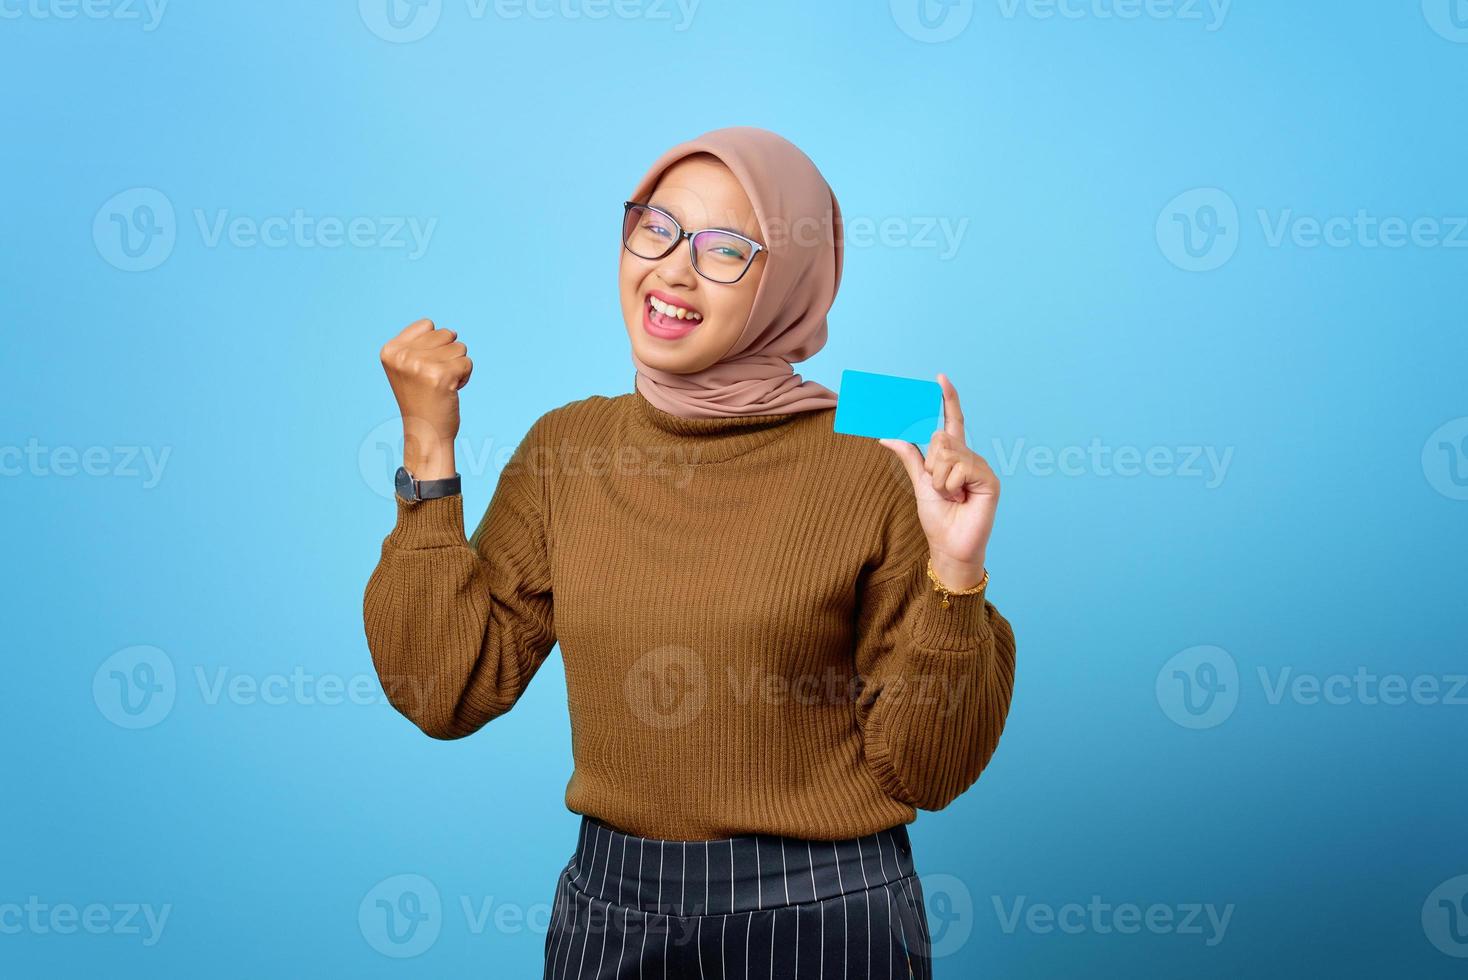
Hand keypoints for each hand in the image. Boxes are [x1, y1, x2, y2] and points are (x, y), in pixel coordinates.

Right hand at [379, 318, 472, 478]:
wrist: (426, 434)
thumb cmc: (421, 399)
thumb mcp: (408, 367)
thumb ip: (420, 343)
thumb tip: (451, 331)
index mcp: (390, 350)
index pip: (428, 324)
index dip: (434, 345)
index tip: (424, 368)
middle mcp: (402, 356)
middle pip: (446, 334)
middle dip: (448, 355)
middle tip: (434, 379)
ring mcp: (420, 365)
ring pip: (459, 347)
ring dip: (457, 366)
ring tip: (442, 385)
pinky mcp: (441, 376)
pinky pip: (467, 362)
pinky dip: (465, 376)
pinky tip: (451, 391)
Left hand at [878, 373, 998, 590]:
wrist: (949, 545)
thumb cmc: (937, 518)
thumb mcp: (919, 483)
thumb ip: (909, 456)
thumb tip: (886, 435)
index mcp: (953, 456)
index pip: (951, 422)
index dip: (947, 399)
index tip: (940, 377)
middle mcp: (969, 457)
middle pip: (940, 438)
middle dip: (931, 465)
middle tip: (940, 488)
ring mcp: (980, 467)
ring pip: (948, 453)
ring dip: (940, 479)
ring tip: (952, 496)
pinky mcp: (989, 479)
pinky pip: (960, 468)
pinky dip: (952, 485)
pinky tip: (961, 498)